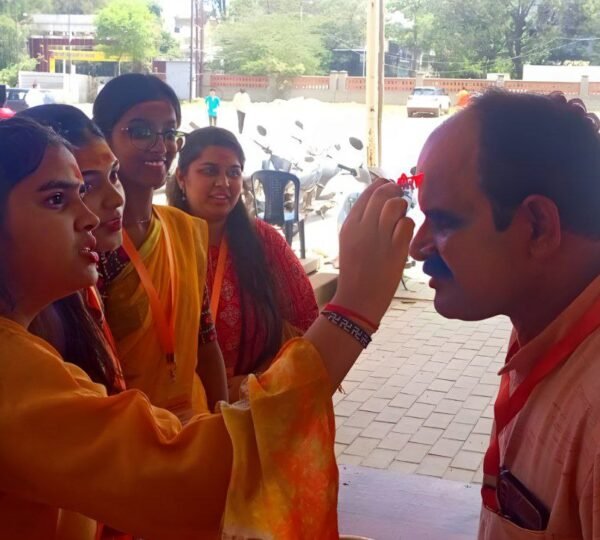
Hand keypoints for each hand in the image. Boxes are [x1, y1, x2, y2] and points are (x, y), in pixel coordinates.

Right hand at [333, 179, 414, 325]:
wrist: (357, 300)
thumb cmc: (356, 273)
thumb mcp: (350, 243)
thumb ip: (362, 224)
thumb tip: (380, 205)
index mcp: (349, 225)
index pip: (367, 194)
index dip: (381, 186)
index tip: (389, 186)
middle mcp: (363, 227)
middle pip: (382, 194)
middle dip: (395, 191)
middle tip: (401, 196)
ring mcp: (379, 237)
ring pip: (395, 205)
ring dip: (403, 207)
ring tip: (402, 217)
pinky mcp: (395, 249)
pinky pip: (407, 224)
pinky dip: (408, 225)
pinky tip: (405, 234)